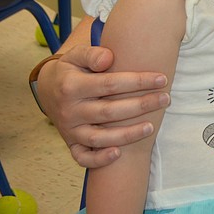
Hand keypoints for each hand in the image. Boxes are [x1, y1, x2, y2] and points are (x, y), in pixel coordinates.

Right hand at [36, 45, 168, 167]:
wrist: (48, 88)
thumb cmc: (73, 69)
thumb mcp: (77, 55)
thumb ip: (92, 54)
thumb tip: (108, 59)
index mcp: (72, 86)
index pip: (109, 84)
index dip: (137, 82)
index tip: (161, 79)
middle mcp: (70, 110)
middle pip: (108, 112)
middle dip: (140, 106)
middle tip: (165, 99)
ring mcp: (69, 129)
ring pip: (98, 138)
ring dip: (126, 135)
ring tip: (151, 127)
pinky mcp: (70, 143)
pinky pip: (82, 157)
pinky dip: (98, 159)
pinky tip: (118, 153)